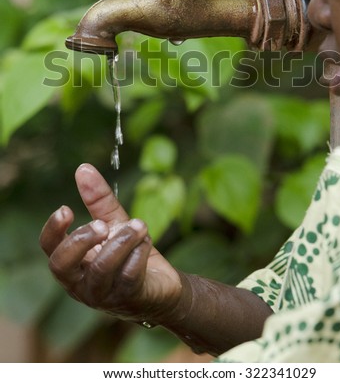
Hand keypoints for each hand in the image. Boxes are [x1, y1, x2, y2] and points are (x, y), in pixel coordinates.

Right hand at [39, 164, 181, 323]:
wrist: (162, 285)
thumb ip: (98, 199)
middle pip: (62, 265)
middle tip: (103, 224)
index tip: (66, 208)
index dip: (53, 230)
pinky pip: (129, 276)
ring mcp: (103, 294)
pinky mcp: (128, 298)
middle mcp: (81, 282)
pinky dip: (138, 253)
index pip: (50, 249)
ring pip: (101, 269)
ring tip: (139, 224)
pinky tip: (147, 241)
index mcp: (73, 262)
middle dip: (81, 239)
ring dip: (121, 241)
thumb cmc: (128, 254)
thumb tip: (83, 168)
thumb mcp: (113, 222)